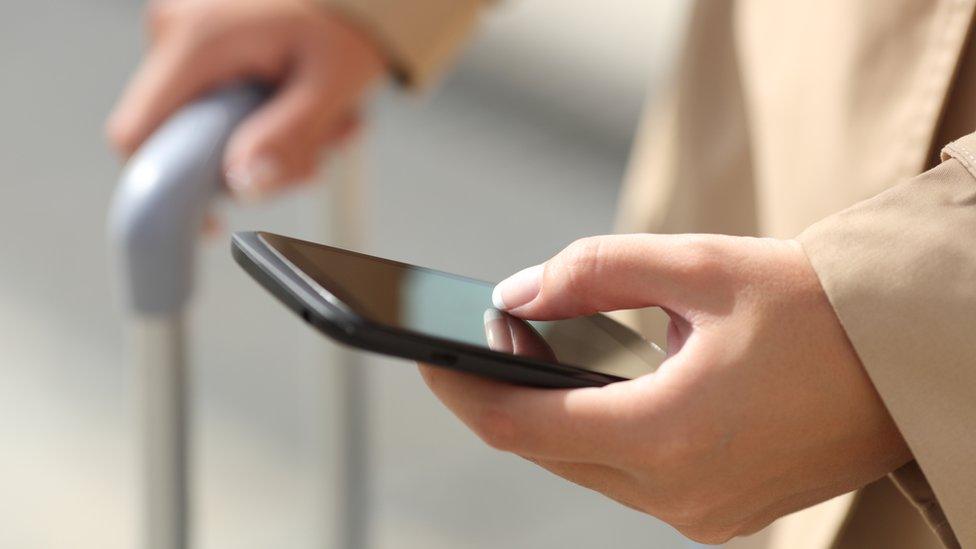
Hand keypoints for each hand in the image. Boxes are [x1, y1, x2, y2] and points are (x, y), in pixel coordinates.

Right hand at [106, 0, 386, 200]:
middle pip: (183, 138)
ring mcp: (184, 32)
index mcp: (193, 42)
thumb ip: (286, 139)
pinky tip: (311, 104)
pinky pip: (220, 98)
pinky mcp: (203, 37)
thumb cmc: (350, 15)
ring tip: (332, 123)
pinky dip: (266, 114)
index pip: (136, 136)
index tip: (211, 219)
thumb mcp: (329, 84)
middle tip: (315, 159)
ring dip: (271, 140)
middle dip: (251, 162)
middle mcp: (173, 32)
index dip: (164, 189)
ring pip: (208, 123)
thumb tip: (243, 188)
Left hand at [419, 234, 910, 543]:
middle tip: (468, 343)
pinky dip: (595, 434)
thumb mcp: (698, 266)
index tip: (421, 354)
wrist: (900, 364)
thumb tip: (514, 295)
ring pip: (583, 467)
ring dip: (547, 416)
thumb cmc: (812, 309)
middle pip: (546, 450)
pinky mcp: (716, 514)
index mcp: (669, 436)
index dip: (460, 389)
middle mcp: (679, 495)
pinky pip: (626, 477)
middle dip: (498, 397)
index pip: (521, 427)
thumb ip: (592, 272)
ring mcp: (700, 516)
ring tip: (521, 359)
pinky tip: (587, 391)